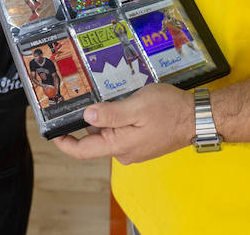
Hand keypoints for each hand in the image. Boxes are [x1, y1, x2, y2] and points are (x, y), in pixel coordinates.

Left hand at [51, 84, 193, 164]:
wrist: (198, 117)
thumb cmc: (170, 110)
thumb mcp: (137, 106)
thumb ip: (110, 114)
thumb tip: (86, 118)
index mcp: (119, 146)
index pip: (83, 151)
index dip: (65, 143)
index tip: (52, 132)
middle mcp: (124, 152)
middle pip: (95, 139)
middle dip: (89, 121)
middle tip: (85, 98)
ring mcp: (134, 148)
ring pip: (109, 133)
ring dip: (106, 117)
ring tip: (112, 97)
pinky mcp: (142, 142)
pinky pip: (122, 132)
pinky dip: (119, 119)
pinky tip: (127, 103)